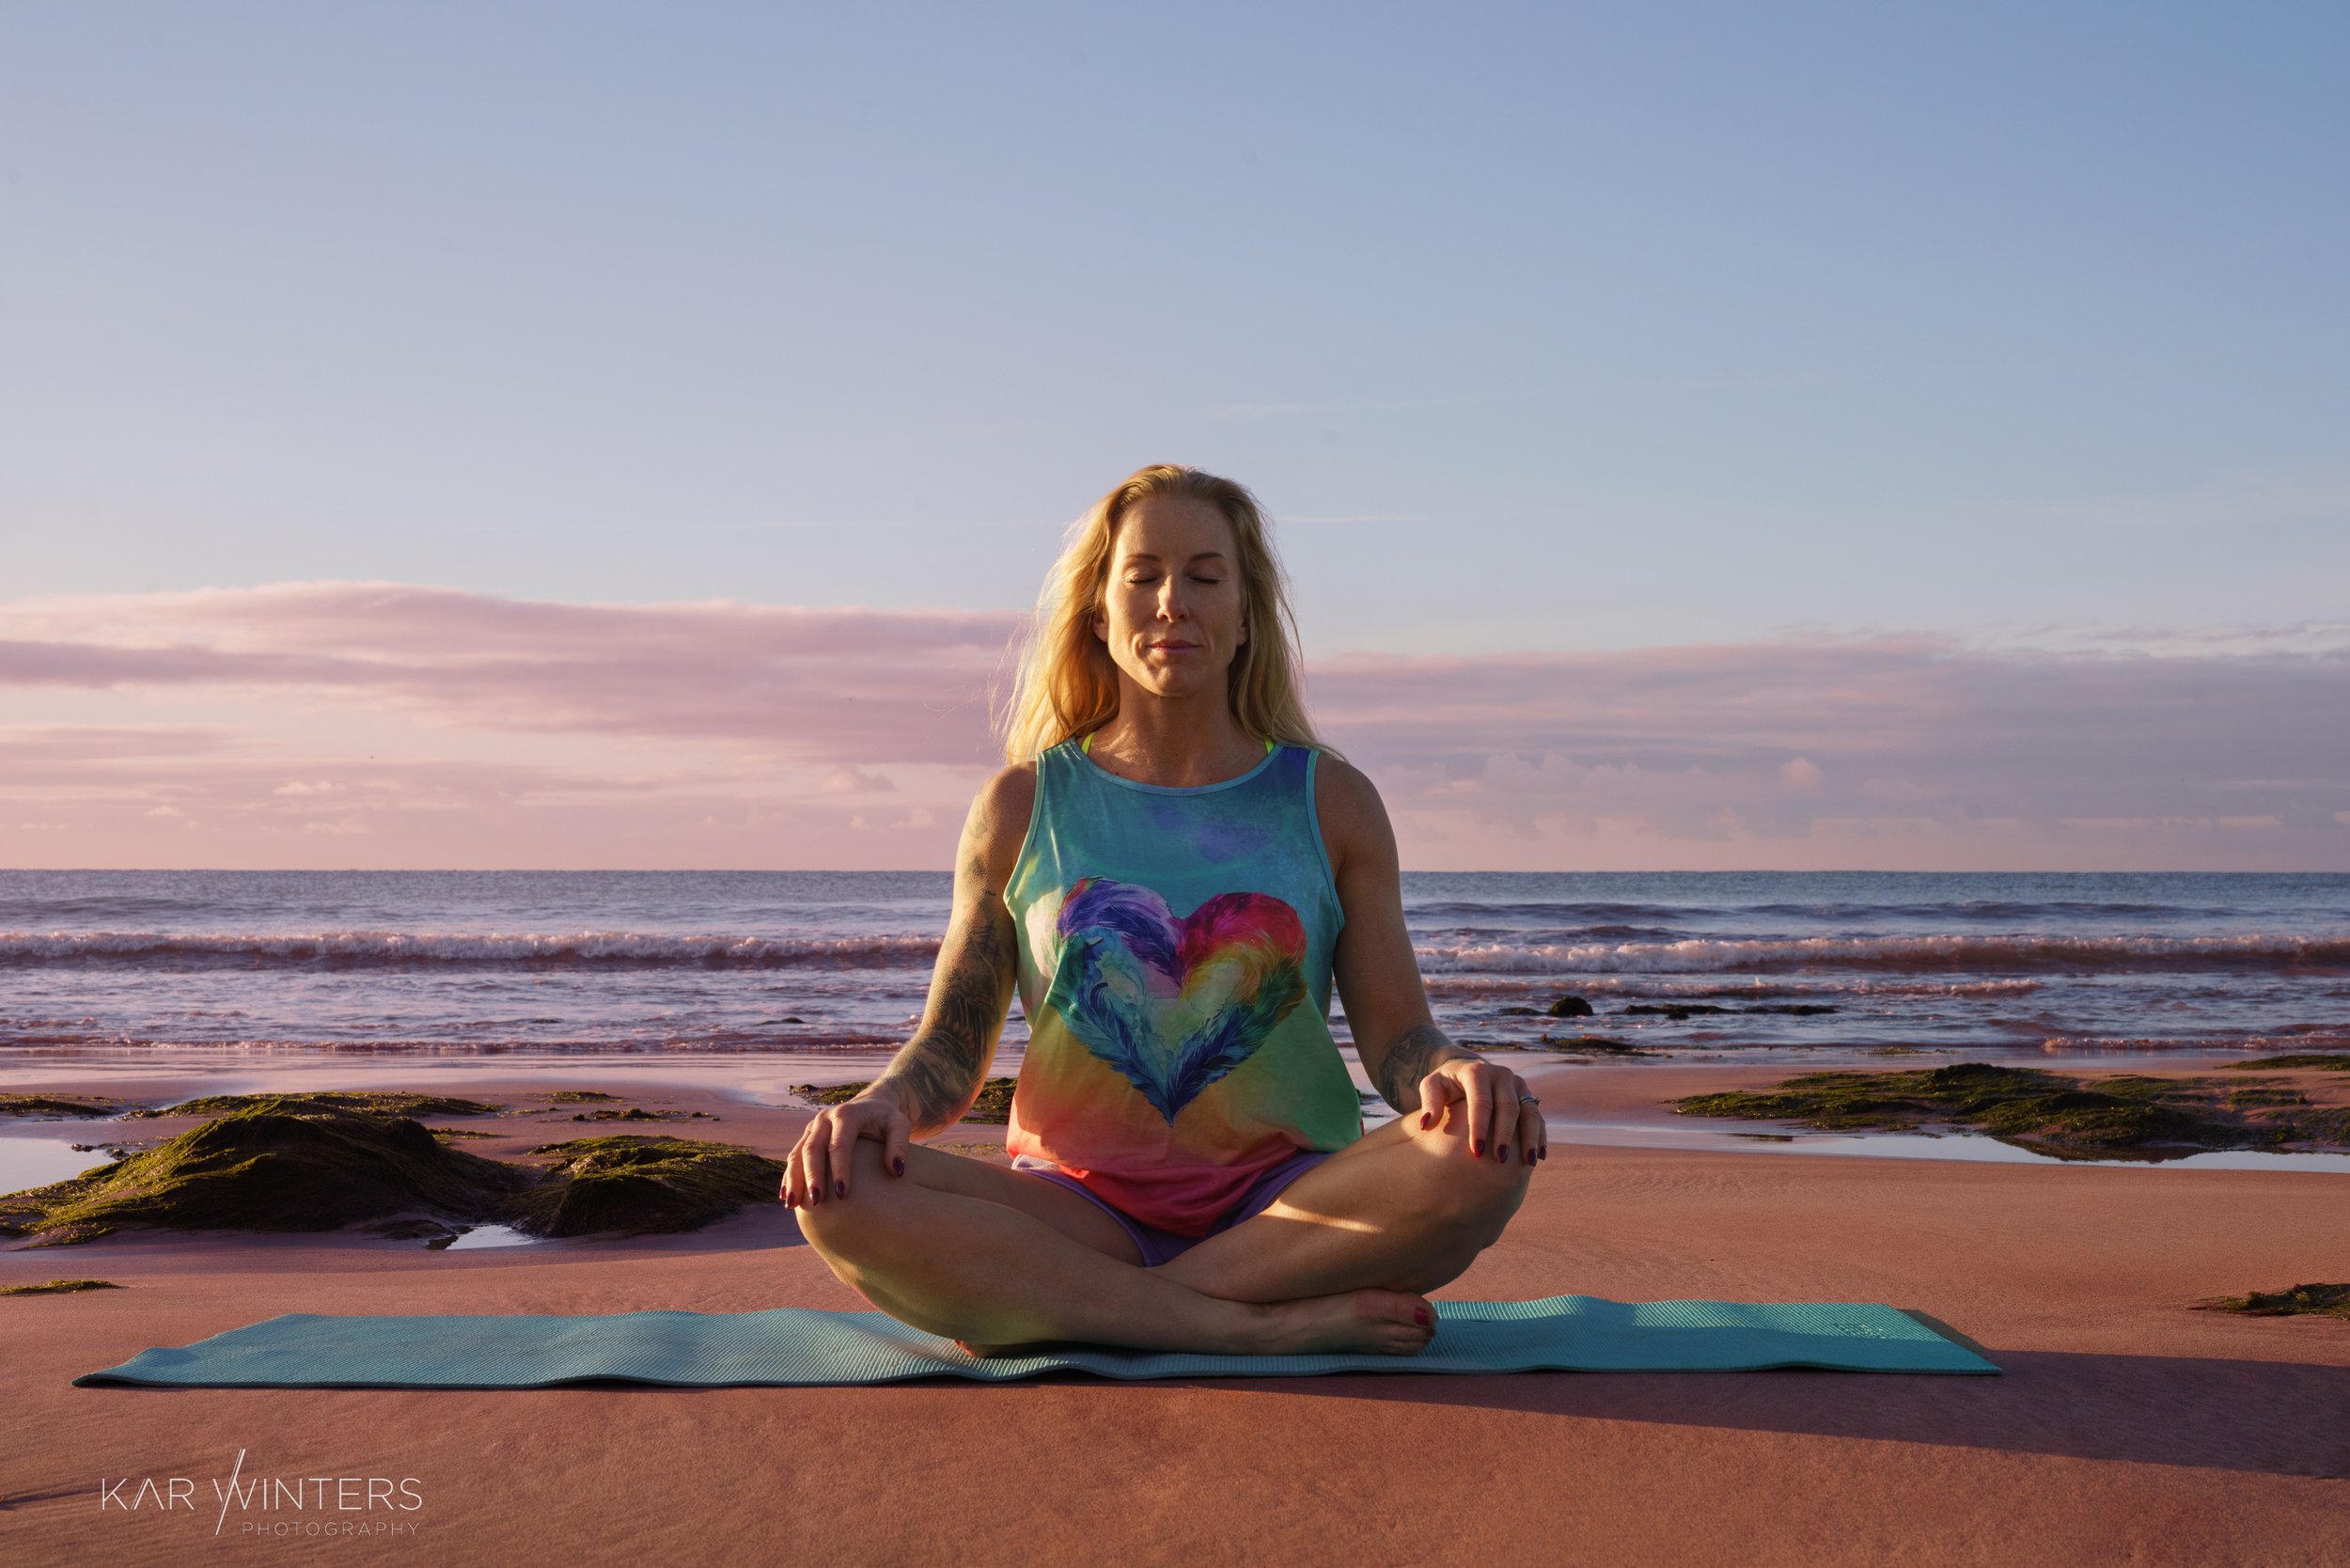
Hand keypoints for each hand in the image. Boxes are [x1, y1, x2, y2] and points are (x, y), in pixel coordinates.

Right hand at [782, 1080, 912, 1207]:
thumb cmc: (887, 1119)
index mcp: (846, 1115)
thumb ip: (899, 1145)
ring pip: (797, 1153)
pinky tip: (786, 1197)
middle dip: (812, 1177)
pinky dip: (789, 1177)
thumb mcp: (900, 1125)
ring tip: (792, 1204)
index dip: (839, 1169)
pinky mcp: (807, 1137)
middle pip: (812, 1149)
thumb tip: (896, 1171)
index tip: (842, 1193)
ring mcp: (813, 1128)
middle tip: (816, 1202)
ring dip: (793, 1179)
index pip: (839, 1144)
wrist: (872, 1103)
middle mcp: (824, 1119)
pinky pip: (794, 1157)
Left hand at [1414, 1055, 1546, 1165]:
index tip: (1475, 1152)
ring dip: (1530, 1137)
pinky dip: (1539, 1136)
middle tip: (1500, 1160)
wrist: (1466, 1070)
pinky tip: (1538, 1156)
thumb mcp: (1432, 1086)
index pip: (1481, 1101)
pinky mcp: (1528, 1096)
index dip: (1479, 1127)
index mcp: (1477, 1071)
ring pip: (1529, 1111)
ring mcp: (1518, 1085)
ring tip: (1527, 1162)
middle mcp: (1502, 1075)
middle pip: (1508, 1106)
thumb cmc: (1446, 1083)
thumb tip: (1426, 1125)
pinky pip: (1538, 1116)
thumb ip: (1428, 1103)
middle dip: (1505, 1134)